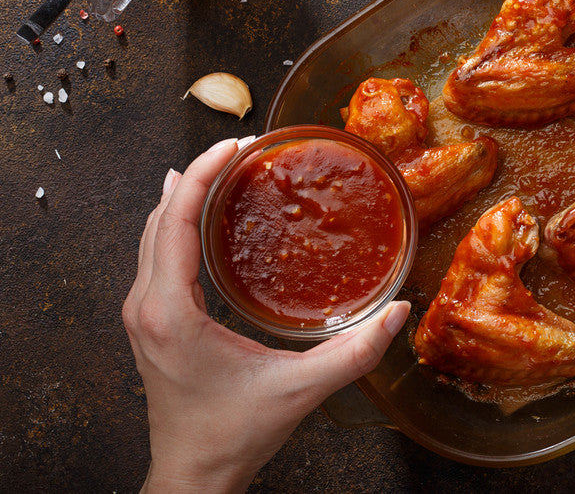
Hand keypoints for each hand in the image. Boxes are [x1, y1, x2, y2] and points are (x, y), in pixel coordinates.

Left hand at [123, 138, 410, 493]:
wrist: (193, 476)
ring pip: (150, 234)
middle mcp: (146, 306)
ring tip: (221, 167)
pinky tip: (201, 214)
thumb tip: (399, 313)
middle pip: (157, 217)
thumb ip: (354, 352)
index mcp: (171, 312)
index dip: (203, 173)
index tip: (236, 145)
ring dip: (184, 196)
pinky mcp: (150, 323)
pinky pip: (154, 255)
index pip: (175, 221)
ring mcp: (142, 315)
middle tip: (241, 147)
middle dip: (196, 174)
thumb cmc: (233, 435)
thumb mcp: (300, 390)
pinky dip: (177, 223)